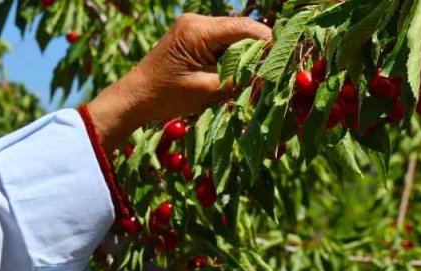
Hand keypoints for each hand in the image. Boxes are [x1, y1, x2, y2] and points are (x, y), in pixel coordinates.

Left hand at [86, 13, 272, 153]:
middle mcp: (197, 21)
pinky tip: (240, 74)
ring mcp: (194, 27)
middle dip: (260, 51)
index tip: (287, 61)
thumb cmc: (165, 97)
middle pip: (242, 30)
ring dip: (246, 55)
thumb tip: (270, 75)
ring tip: (260, 77)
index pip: (246, 29)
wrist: (133, 98)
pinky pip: (222, 42)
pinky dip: (232, 57)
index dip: (269, 44)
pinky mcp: (193, 37)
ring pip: (234, 36)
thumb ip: (238, 79)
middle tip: (277, 72)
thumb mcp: (207, 90)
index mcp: (198, 30)